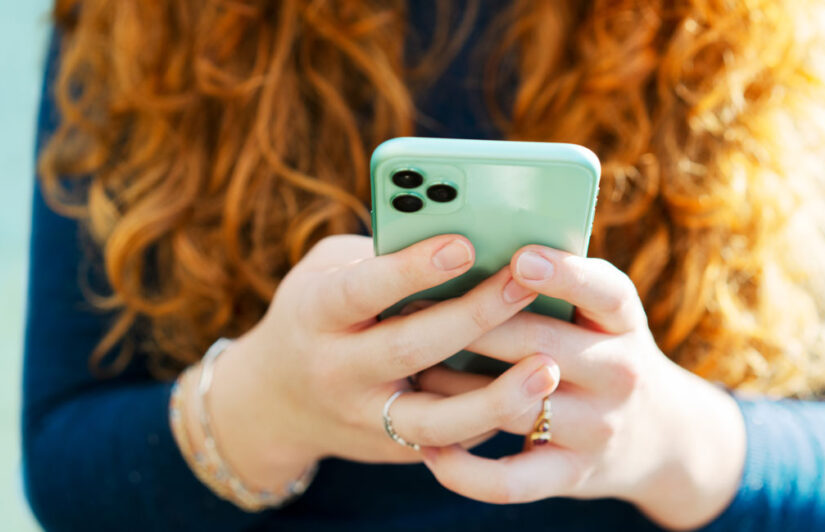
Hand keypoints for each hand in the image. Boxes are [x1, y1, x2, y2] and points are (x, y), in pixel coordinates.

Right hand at [175, 235, 560, 493]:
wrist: (277, 402)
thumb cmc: (318, 313)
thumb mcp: (327, 271)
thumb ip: (381, 255)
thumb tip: (466, 236)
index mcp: (315, 314)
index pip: (362, 290)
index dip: (411, 269)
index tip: (464, 244)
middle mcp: (336, 371)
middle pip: (408, 349)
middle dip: (472, 317)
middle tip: (523, 283)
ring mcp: (366, 419)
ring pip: (434, 421)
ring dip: (495, 398)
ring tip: (547, 368)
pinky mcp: (396, 450)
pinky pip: (452, 441)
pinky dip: (495, 418)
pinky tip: (535, 394)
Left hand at [416, 245, 745, 529]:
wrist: (657, 434)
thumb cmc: (601, 351)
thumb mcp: (600, 314)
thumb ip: (555, 286)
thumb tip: (469, 251)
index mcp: (623, 321)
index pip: (604, 292)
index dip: (564, 275)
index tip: (519, 257)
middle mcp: (618, 373)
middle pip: (538, 344)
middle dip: (472, 325)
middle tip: (411, 304)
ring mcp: (597, 427)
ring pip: (514, 405)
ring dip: (452, 389)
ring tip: (409, 372)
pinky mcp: (572, 475)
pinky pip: (511, 481)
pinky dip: (465, 471)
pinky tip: (430, 450)